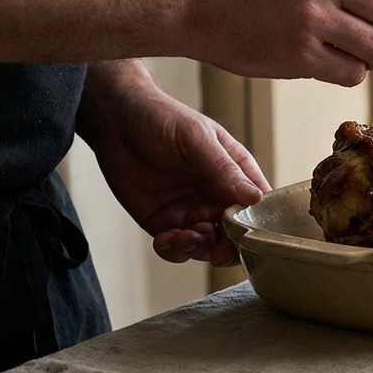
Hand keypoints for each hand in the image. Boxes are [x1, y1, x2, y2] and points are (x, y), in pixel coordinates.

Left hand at [77, 60, 270, 265]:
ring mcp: (191, 210)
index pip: (257, 206)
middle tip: (216, 253)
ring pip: (206, 245)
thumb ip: (224, 169)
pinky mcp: (164, 221)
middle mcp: (217, 196)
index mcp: (235, 173)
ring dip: (198, 249)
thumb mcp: (197, 139)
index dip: (256, 226)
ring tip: (182, 238)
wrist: (115, 121)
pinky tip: (165, 240)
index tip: (246, 237)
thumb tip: (254, 197)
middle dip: (228, 248)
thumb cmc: (163, 118)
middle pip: (235, 234)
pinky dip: (173, 251)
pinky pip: (175, 247)